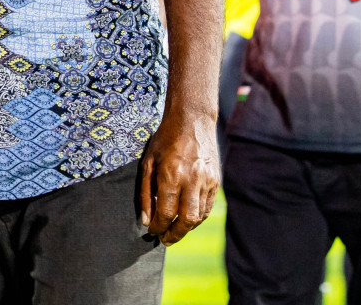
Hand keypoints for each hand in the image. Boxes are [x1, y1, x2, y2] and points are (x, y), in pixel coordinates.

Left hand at [136, 109, 218, 245]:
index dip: (158, 227)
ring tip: (175, 231)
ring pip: (199, 216)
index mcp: (171, 175)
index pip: (166, 212)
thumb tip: (146, 220)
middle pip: (186, 220)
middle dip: (175, 234)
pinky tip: (187, 217)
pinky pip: (208, 206)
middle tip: (165, 240)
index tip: (152, 232)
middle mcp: (191, 180)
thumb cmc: (165, 139)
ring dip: (187, 228)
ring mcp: (206, 181)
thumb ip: (145, 192)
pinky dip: (197, 216)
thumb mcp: (148, 162)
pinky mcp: (215, 181)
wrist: (192, 120)